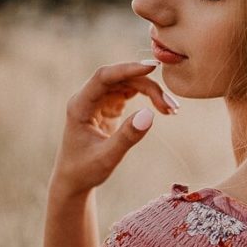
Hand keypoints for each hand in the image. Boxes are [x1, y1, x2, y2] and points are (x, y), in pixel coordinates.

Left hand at [51, 61, 176, 199]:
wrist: (75, 179)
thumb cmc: (85, 171)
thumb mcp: (107, 158)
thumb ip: (127, 137)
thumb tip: (150, 114)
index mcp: (79, 106)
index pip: (103, 78)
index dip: (127, 69)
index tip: (152, 67)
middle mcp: (88, 98)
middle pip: (121, 79)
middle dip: (148, 87)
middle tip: (171, 106)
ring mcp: (99, 100)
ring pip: (128, 84)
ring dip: (150, 91)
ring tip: (171, 110)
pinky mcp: (109, 105)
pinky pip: (130, 92)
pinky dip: (148, 97)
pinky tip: (163, 108)